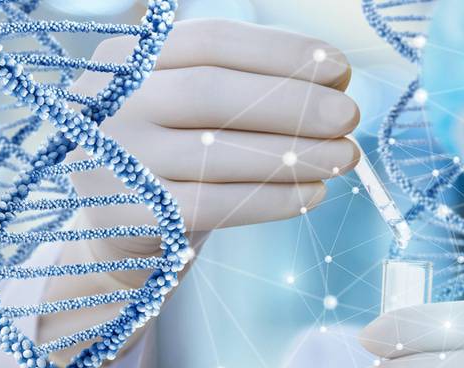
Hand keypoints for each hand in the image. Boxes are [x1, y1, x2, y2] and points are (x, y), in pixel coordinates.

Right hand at [40, 19, 359, 363]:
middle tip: (349, 116)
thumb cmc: (178, 157)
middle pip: (212, 92)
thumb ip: (252, 86)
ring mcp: (114, 159)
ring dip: (292, 154)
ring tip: (345, 156)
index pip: (212, 41)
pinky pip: (213, 205)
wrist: (123, 231)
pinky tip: (314, 195)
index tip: (340, 68)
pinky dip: (271, 199)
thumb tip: (335, 80)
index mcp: (130, 59)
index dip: (280, 52)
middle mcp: (113, 103)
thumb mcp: (199, 110)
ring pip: (215, 151)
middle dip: (292, 103)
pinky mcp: (128, 215)